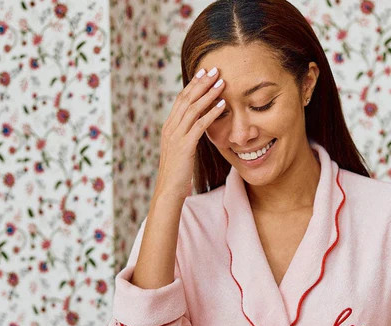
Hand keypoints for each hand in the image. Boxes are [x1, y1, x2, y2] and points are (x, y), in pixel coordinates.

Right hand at [154, 65, 226, 202]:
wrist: (168, 191)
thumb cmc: (177, 174)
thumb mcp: (180, 151)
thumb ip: (186, 137)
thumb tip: (196, 130)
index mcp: (168, 127)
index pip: (180, 100)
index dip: (192, 85)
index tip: (204, 73)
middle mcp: (170, 128)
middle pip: (186, 98)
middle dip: (201, 83)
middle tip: (214, 70)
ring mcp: (176, 136)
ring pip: (193, 108)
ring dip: (209, 94)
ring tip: (222, 83)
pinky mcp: (184, 146)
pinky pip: (199, 125)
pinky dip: (211, 113)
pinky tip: (222, 105)